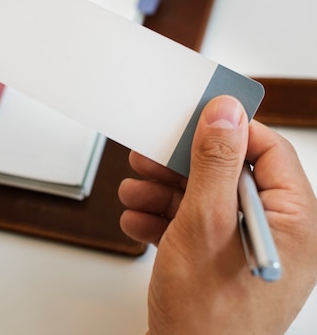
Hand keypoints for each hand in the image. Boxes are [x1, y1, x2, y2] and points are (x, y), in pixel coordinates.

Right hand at [119, 95, 316, 333]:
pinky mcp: (219, 261)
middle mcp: (274, 233)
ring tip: (135, 193)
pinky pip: (195, 226)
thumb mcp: (205, 224)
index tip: (193, 119)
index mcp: (293, 221)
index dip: (229, 130)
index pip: (268, 151)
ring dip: (165, 193)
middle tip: (151, 158)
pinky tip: (139, 220)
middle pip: (229, 174)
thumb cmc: (208, 316)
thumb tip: (225, 114)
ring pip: (206, 200)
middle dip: (183, 167)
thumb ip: (216, 163)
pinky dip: (164, 220)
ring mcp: (244, 248)